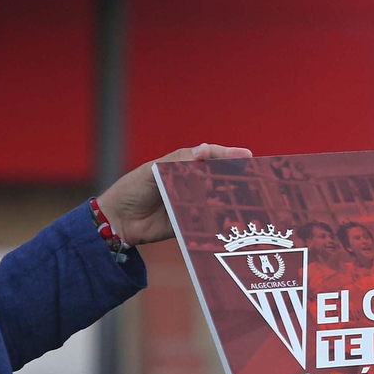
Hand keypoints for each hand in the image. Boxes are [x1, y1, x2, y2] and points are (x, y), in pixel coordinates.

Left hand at [96, 144, 252, 245]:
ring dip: (231, 199)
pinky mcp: (189, 223)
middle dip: (236, 177)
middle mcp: (190, 183)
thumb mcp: (153, 170)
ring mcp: (190, 203)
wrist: (117, 221)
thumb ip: (179, 161)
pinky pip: (207, 221)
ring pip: (216, 200)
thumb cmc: (133, 189)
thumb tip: (206, 149)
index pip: (210, 157)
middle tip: (256, 177)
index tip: (247, 156)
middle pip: (218, 178)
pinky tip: (232, 220)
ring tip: (250, 198)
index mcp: (182, 166)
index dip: (228, 156)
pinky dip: (218, 220)